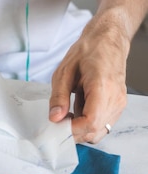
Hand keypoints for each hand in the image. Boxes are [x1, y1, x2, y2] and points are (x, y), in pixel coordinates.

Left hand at [48, 17, 128, 142]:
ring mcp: (119, 103)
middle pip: (95, 132)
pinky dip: (88, 124)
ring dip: (81, 129)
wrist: (108, 40)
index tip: (56, 126)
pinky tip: (77, 110)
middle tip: (58, 122)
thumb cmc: (88, 51)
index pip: (90, 122)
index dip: (72, 130)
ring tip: (67, 114)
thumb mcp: (64, 71)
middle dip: (74, 133)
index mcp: (102, 86)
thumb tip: (54, 118)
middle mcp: (115, 98)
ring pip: (100, 132)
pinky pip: (103, 124)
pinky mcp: (118, 105)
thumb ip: (59, 96)